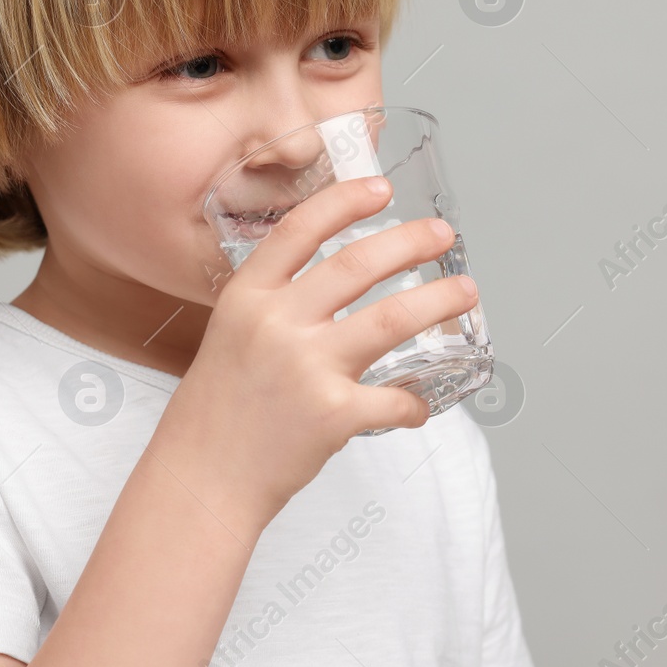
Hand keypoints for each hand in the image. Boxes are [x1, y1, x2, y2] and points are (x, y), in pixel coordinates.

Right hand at [151, 175, 479, 535]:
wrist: (202, 478)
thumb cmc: (217, 412)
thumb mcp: (230, 336)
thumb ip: (274, 306)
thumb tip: (334, 285)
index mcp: (247, 297)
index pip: (301, 229)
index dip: (345, 202)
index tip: (381, 188)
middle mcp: (276, 323)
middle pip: (358, 264)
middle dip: (411, 242)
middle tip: (441, 235)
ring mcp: (307, 367)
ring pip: (394, 318)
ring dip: (440, 300)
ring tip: (465, 292)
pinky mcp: (333, 413)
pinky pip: (395, 398)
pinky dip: (415, 403)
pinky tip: (419, 405)